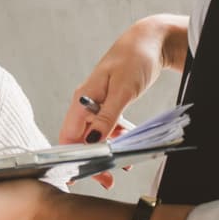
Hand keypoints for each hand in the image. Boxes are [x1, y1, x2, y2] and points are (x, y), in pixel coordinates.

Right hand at [60, 13, 188, 188]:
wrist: (150, 40)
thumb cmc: (135, 59)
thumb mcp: (123, 90)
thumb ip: (107, 117)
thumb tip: (92, 141)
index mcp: (82, 100)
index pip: (68, 136)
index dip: (70, 158)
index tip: (80, 176)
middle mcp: (85, 104)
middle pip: (80, 140)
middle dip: (92, 161)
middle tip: (107, 179)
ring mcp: (96, 104)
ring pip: (95, 135)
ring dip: (107, 151)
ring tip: (122, 166)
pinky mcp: (109, 104)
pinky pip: (108, 127)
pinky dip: (117, 138)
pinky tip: (128, 145)